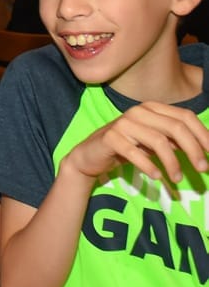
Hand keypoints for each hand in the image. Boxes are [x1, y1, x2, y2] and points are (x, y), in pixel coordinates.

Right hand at [62, 101, 208, 182]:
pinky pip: (135, 153)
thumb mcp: (153, 142)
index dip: (203, 134)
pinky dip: (149, 166)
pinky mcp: (110, 138)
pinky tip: (157, 176)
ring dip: (173, 162)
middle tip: (204, 169)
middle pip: (176, 127)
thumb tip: (204, 148)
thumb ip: (174, 140)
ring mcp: (123, 124)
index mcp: (151, 108)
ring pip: (158, 141)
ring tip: (177, 178)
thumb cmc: (125, 148)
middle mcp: (138, 112)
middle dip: (194, 150)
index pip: (185, 117)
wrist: (89, 156)